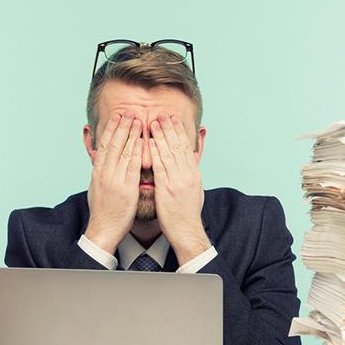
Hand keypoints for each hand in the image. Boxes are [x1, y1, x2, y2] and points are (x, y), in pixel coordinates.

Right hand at [85, 110, 142, 253]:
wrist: (103, 229)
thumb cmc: (103, 210)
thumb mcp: (97, 187)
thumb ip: (101, 172)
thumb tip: (101, 159)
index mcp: (98, 172)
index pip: (105, 145)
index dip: (111, 129)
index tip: (117, 117)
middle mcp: (105, 174)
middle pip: (114, 145)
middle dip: (122, 127)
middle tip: (129, 112)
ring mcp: (115, 181)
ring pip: (124, 153)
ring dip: (132, 135)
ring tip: (138, 121)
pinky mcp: (126, 190)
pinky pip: (133, 168)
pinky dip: (138, 153)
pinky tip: (143, 142)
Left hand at [149, 113, 210, 263]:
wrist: (187, 231)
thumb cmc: (187, 213)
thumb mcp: (195, 189)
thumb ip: (191, 172)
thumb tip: (191, 160)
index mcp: (194, 174)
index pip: (186, 147)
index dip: (179, 131)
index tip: (173, 118)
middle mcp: (187, 175)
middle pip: (178, 146)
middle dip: (169, 128)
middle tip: (162, 113)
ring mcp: (178, 181)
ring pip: (169, 153)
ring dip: (161, 136)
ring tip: (153, 122)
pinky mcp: (167, 190)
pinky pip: (160, 168)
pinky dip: (155, 153)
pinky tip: (149, 142)